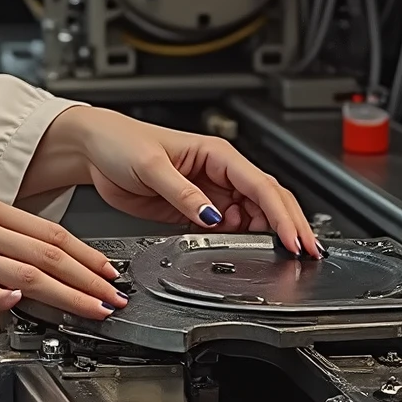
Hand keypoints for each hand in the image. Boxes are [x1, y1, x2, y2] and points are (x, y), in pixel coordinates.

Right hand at [0, 188, 128, 322]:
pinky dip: (4, 297)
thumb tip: (20, 264)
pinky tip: (23, 306)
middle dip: (88, 277)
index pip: (46, 229)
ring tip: (90, 310)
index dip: (84, 253)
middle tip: (114, 296)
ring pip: (23, 271)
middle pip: (45, 251)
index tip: (107, 271)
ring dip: (64, 295)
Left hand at [31, 107, 320, 257]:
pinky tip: (252, 255)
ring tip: (286, 259)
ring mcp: (208, 193)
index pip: (260, 185)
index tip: (293, 239)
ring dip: (269, 236)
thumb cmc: (120, 142)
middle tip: (308, 254)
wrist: (94, 150)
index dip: (281, 214)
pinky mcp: (194, 211)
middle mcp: (218, 173)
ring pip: (253, 216)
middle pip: (267, 201)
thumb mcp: (151, 165)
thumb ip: (182, 192)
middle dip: (290, 226)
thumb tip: (212, 215)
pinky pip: (228, 229)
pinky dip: (243, 242)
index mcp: (216, 154)